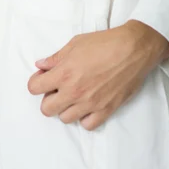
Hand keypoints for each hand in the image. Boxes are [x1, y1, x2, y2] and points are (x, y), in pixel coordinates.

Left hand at [27, 20, 168, 130]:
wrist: (134, 50)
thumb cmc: (104, 43)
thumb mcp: (74, 44)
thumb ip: (55, 58)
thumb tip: (41, 65)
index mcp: (64, 73)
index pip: (34, 88)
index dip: (36, 82)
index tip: (43, 78)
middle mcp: (74, 92)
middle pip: (47, 109)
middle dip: (48, 98)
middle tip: (57, 89)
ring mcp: (90, 104)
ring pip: (65, 118)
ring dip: (65, 108)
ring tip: (73, 96)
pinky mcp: (106, 110)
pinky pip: (88, 125)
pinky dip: (85, 118)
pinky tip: (87, 105)